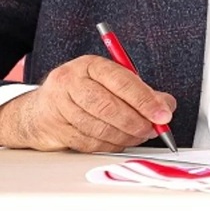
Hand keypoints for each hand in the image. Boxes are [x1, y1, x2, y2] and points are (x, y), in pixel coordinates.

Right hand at [0, 55, 174, 152]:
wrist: (42, 109)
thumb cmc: (85, 92)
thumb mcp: (113, 81)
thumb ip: (142, 92)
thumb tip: (166, 106)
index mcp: (90, 65)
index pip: (122, 81)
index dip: (145, 100)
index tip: (163, 114)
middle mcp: (71, 82)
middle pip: (108, 106)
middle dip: (136, 121)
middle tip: (153, 129)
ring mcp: (60, 106)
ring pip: (99, 127)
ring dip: (126, 136)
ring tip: (140, 135)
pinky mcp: (56, 129)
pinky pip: (90, 142)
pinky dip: (111, 145)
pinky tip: (121, 141)